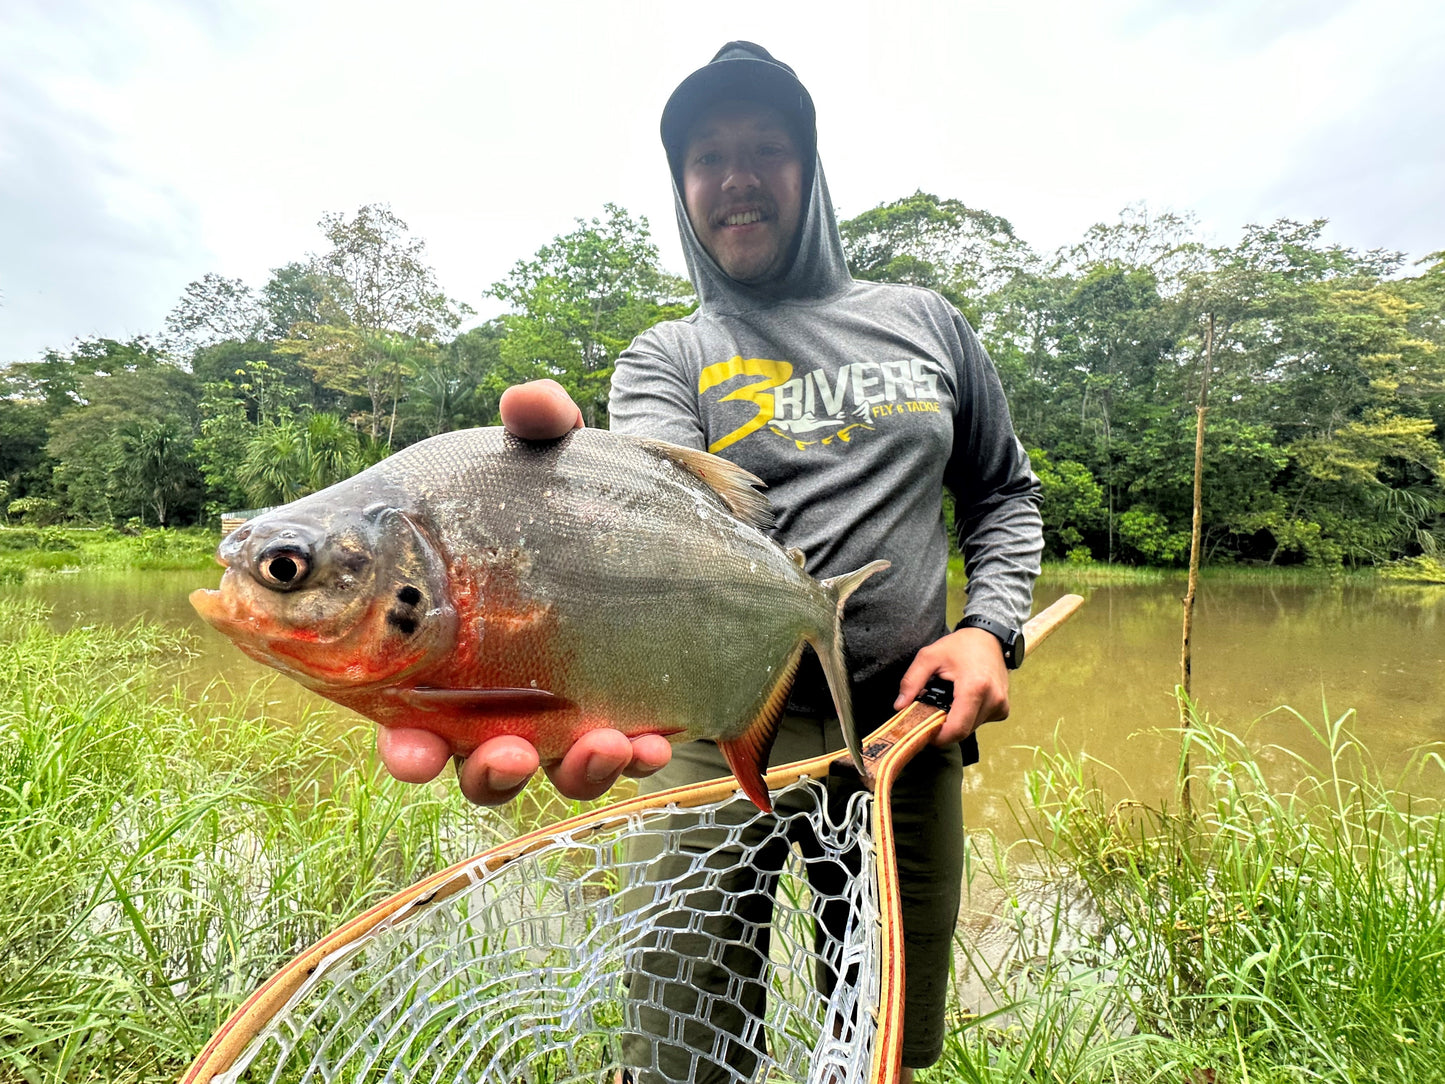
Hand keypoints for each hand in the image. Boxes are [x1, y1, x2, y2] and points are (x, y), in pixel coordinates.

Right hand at [375, 379, 672, 803]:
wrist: (656, 524)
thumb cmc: (570, 501)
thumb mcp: (554, 461)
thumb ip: (538, 431)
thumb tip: (532, 398)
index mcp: (452, 652)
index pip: (408, 718)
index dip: (405, 747)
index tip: (410, 749)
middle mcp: (499, 702)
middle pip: (479, 765)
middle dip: (490, 772)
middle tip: (505, 756)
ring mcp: (566, 717)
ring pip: (555, 772)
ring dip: (577, 772)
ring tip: (602, 745)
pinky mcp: (625, 715)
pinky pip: (627, 755)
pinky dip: (639, 753)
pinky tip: (655, 738)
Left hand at [893, 628, 1010, 745]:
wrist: (989, 637)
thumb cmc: (960, 645)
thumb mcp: (929, 656)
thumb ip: (911, 682)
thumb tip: (899, 707)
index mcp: (975, 687)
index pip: (957, 729)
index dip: (938, 737)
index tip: (924, 732)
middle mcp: (993, 699)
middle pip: (962, 731)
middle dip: (944, 727)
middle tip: (932, 711)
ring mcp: (1001, 705)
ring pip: (971, 728)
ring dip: (956, 721)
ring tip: (949, 700)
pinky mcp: (1003, 709)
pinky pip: (980, 722)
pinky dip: (968, 716)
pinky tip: (963, 700)